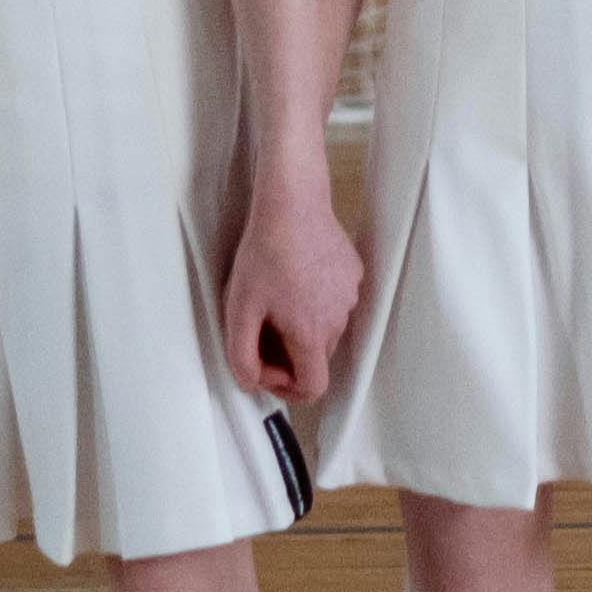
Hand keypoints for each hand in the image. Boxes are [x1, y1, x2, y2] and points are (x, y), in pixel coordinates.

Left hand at [220, 172, 366, 406]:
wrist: (292, 203)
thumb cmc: (265, 252)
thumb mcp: (238, 309)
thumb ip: (242, 356)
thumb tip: (250, 383)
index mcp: (311, 333)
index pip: (312, 387)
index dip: (286, 389)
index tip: (266, 368)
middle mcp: (338, 319)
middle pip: (317, 358)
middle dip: (289, 354)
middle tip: (262, 327)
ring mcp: (350, 296)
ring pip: (327, 329)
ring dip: (303, 325)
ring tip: (278, 296)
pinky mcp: (353, 275)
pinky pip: (336, 302)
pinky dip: (317, 301)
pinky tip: (296, 275)